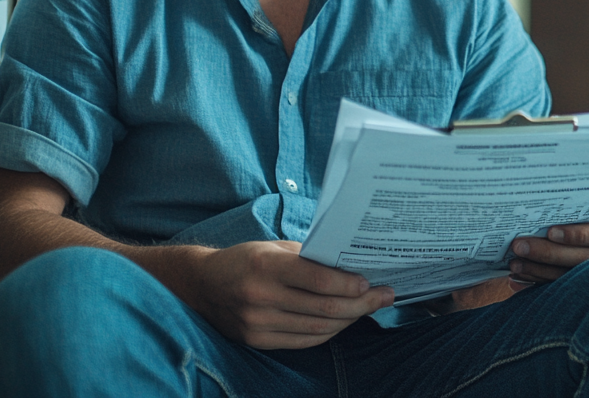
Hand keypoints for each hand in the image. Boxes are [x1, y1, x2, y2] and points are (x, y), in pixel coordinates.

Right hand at [184, 240, 393, 349]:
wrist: (203, 285)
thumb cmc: (246, 259)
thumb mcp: (275, 247)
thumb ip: (310, 257)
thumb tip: (351, 266)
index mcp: (266, 267)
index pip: (318, 280)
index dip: (349, 284)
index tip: (370, 282)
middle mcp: (260, 297)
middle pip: (323, 307)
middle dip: (361, 304)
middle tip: (385, 296)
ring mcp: (258, 323)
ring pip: (318, 327)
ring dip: (350, 319)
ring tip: (369, 307)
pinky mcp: (258, 341)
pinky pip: (304, 340)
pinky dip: (329, 331)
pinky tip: (345, 320)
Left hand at [508, 212, 588, 290]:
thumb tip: (552, 198)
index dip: (580, 235)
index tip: (551, 231)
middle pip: (588, 259)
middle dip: (550, 254)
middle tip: (520, 246)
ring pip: (576, 278)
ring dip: (541, 271)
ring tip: (516, 265)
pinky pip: (568, 290)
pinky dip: (541, 285)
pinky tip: (521, 283)